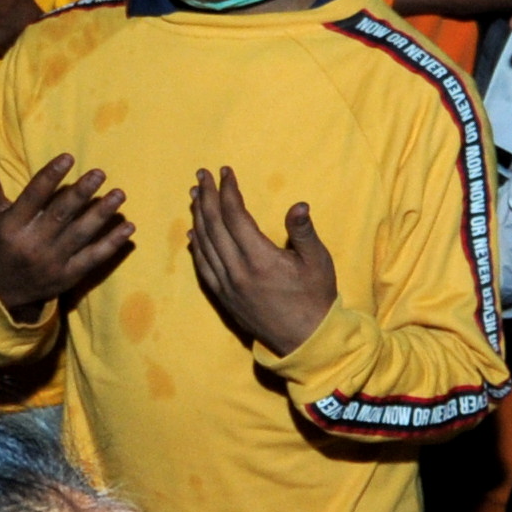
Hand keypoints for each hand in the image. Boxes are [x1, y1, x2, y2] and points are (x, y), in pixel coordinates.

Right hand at [0, 154, 133, 315]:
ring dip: (102, 215)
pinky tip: (128, 227)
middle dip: (81, 193)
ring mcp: (52, 262)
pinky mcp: (69, 276)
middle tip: (99, 173)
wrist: (5, 293)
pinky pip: (93, 258)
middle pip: (60, 215)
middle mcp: (32, 244)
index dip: (50, 177)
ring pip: (80, 235)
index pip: (33, 197)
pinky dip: (111, 243)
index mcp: (12, 227)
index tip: (68, 157)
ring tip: (119, 195)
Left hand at [186, 166, 337, 359]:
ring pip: (204, 244)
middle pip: (214, 225)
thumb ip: (304, 232)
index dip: (228, 190)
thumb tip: (299, 205)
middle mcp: (237, 270)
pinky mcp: (224, 297)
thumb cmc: (315, 298)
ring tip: (196, 195)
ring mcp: (227, 285)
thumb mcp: (318, 262)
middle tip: (202, 174)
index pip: (235, 215)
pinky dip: (196, 246)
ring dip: (198, 216)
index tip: (225, 171)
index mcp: (260, 258)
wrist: (305, 340)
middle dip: (207, 196)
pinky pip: (203, 266)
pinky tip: (193, 231)